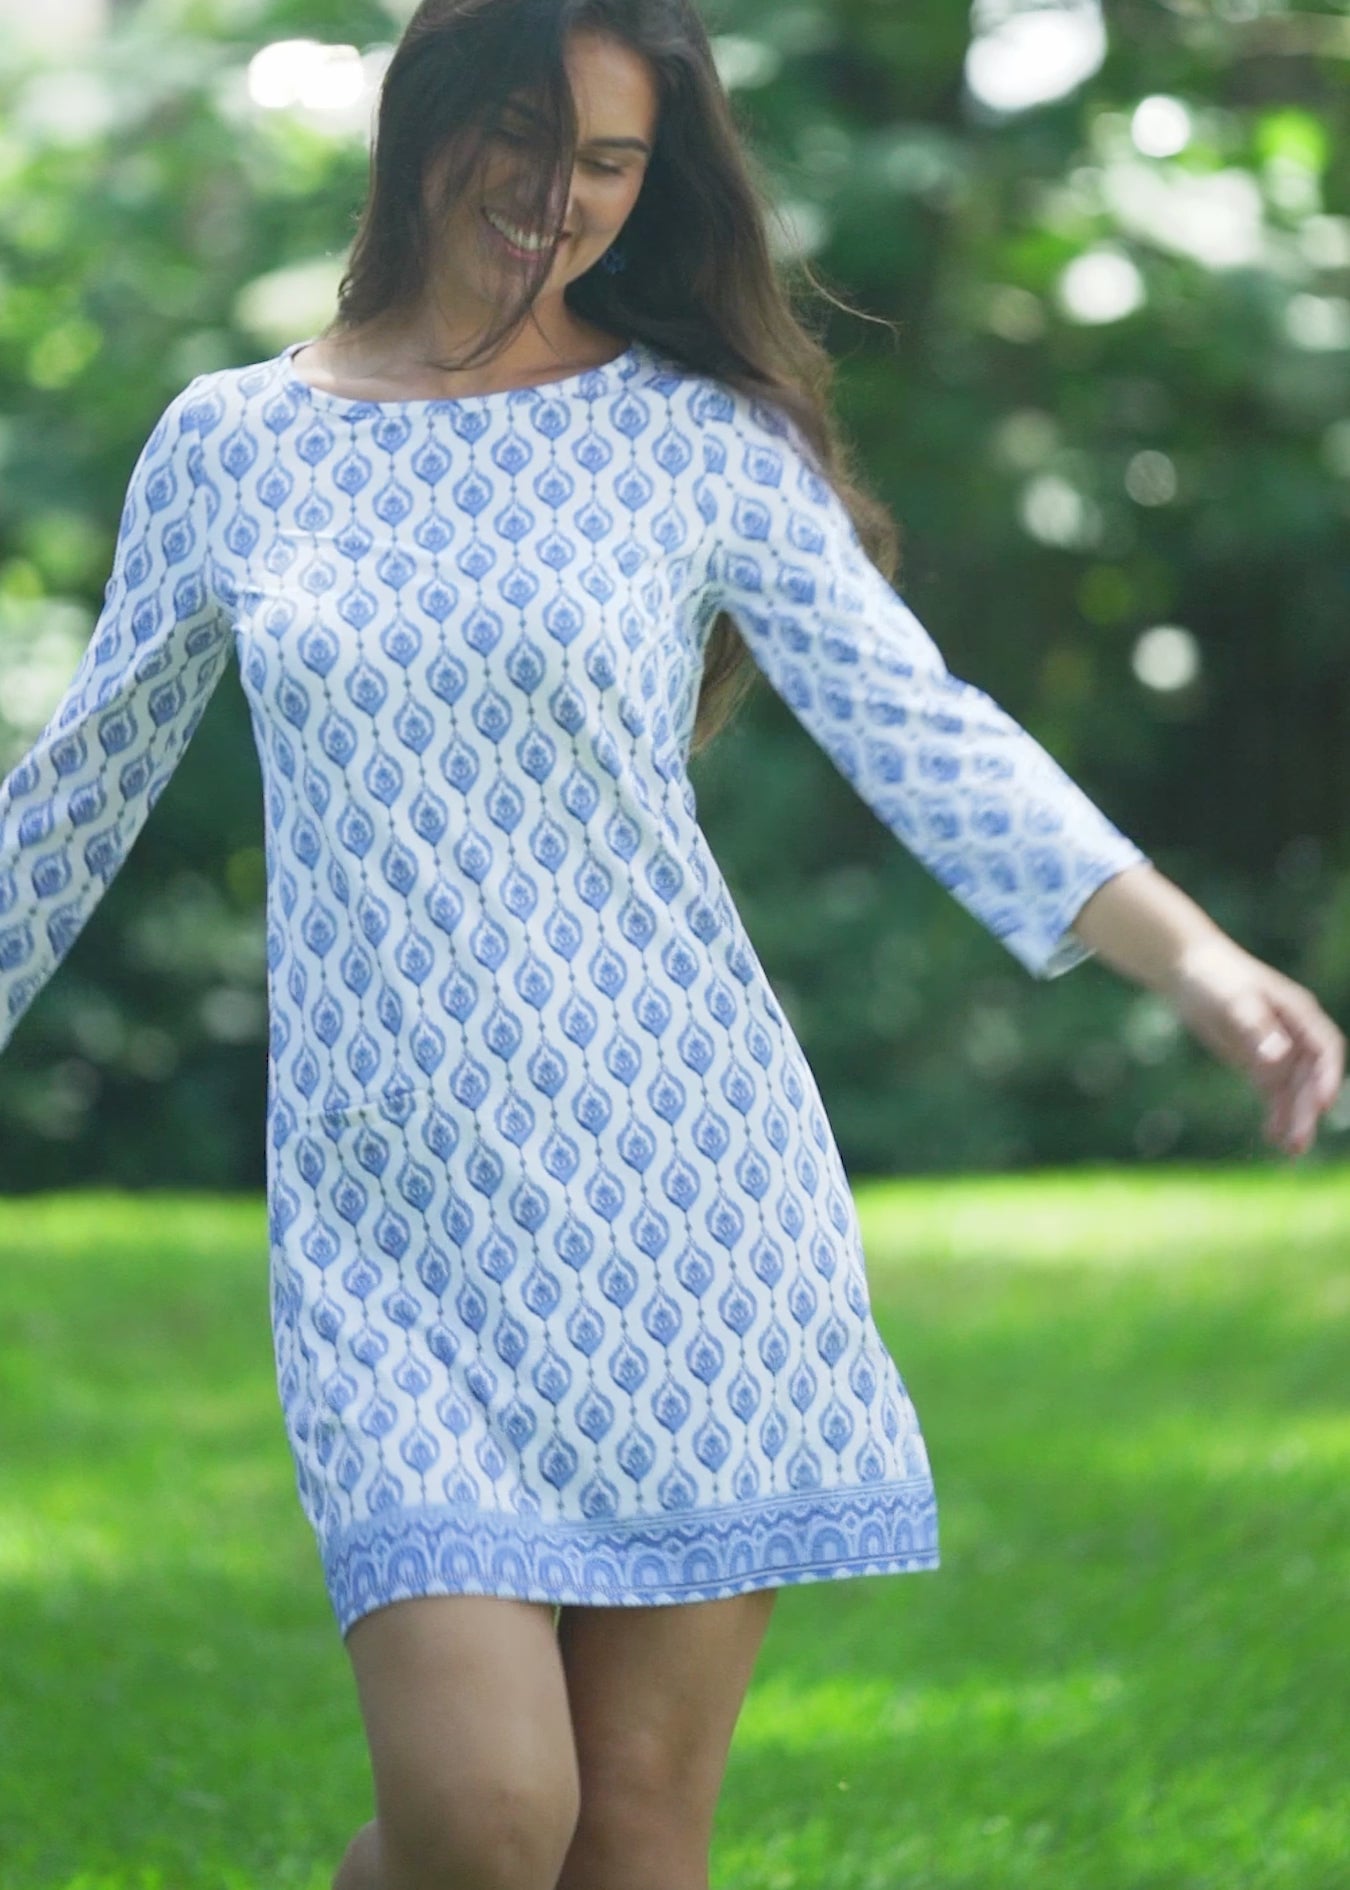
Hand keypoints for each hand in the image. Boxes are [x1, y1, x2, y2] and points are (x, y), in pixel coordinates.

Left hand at [1159, 936, 1344, 1157]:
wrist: (1189, 970)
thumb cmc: (1214, 978)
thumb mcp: (1233, 1000)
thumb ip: (1255, 1029)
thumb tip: (1277, 1060)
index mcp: (1299, 1013)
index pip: (1325, 1049)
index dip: (1328, 1077)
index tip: (1323, 1104)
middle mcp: (1295, 1033)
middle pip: (1309, 1077)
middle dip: (1306, 1109)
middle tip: (1299, 1142)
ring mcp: (1278, 1048)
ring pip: (1293, 1089)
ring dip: (1293, 1117)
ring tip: (1291, 1150)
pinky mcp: (1258, 1060)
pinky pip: (1272, 1091)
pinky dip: (1274, 1112)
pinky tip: (1272, 1137)